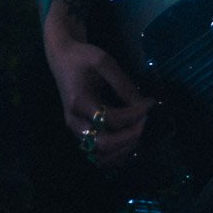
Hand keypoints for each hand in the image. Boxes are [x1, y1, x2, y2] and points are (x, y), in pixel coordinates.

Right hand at [45, 36, 156, 168]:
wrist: (62, 59)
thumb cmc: (82, 58)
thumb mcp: (104, 62)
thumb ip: (123, 84)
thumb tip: (143, 104)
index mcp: (79, 102)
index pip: (110, 119)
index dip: (134, 114)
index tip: (150, 103)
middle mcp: (75, 122)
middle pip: (104, 144)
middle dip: (130, 137)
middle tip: (147, 123)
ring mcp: (76, 131)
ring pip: (100, 155)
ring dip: (124, 149)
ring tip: (140, 132)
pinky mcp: (81, 134)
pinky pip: (98, 155)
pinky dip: (116, 154)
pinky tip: (130, 140)